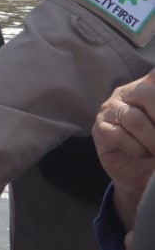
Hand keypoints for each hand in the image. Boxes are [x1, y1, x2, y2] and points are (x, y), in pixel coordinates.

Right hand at [93, 69, 154, 227]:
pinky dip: (136, 148)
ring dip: (152, 140)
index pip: (153, 74)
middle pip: (146, 93)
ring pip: (134, 118)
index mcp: (147, 87)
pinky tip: (142, 153)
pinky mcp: (99, 129)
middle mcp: (127, 94)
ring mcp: (110, 110)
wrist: (142, 175)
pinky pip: (118, 135)